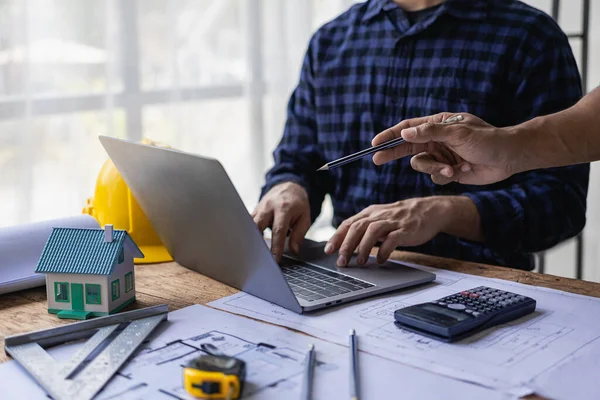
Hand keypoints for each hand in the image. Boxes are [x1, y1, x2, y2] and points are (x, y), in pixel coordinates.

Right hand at [252, 182, 310, 261]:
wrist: (290, 186)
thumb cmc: (298, 203)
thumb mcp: (305, 218)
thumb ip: (299, 234)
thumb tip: (293, 250)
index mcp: (284, 208)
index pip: (278, 230)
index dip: (276, 246)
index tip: (274, 259)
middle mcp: (269, 206)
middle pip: (258, 225)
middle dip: (257, 242)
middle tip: (259, 258)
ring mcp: (260, 207)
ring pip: (250, 224)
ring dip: (251, 238)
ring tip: (253, 253)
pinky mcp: (255, 209)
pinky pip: (249, 222)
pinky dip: (249, 232)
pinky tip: (250, 243)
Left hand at [324, 198, 450, 265]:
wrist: (430, 210)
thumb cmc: (401, 218)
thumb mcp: (380, 219)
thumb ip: (365, 228)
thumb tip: (346, 244)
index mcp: (370, 213)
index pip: (349, 223)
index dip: (337, 237)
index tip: (328, 250)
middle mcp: (379, 215)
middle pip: (358, 227)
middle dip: (347, 245)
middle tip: (342, 261)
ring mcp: (393, 221)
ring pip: (372, 231)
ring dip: (364, 247)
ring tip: (360, 262)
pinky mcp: (406, 229)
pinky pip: (393, 239)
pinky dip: (385, 250)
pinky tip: (381, 260)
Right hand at [371, 113, 518, 184]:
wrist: (509, 157)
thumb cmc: (487, 140)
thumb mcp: (457, 133)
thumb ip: (430, 133)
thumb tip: (404, 132)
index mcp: (438, 125)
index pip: (408, 128)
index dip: (390, 135)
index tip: (375, 143)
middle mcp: (437, 139)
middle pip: (407, 146)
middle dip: (393, 153)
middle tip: (376, 160)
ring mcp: (442, 155)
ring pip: (421, 165)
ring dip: (434, 169)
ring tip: (452, 169)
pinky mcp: (449, 171)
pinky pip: (435, 177)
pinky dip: (446, 176)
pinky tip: (463, 171)